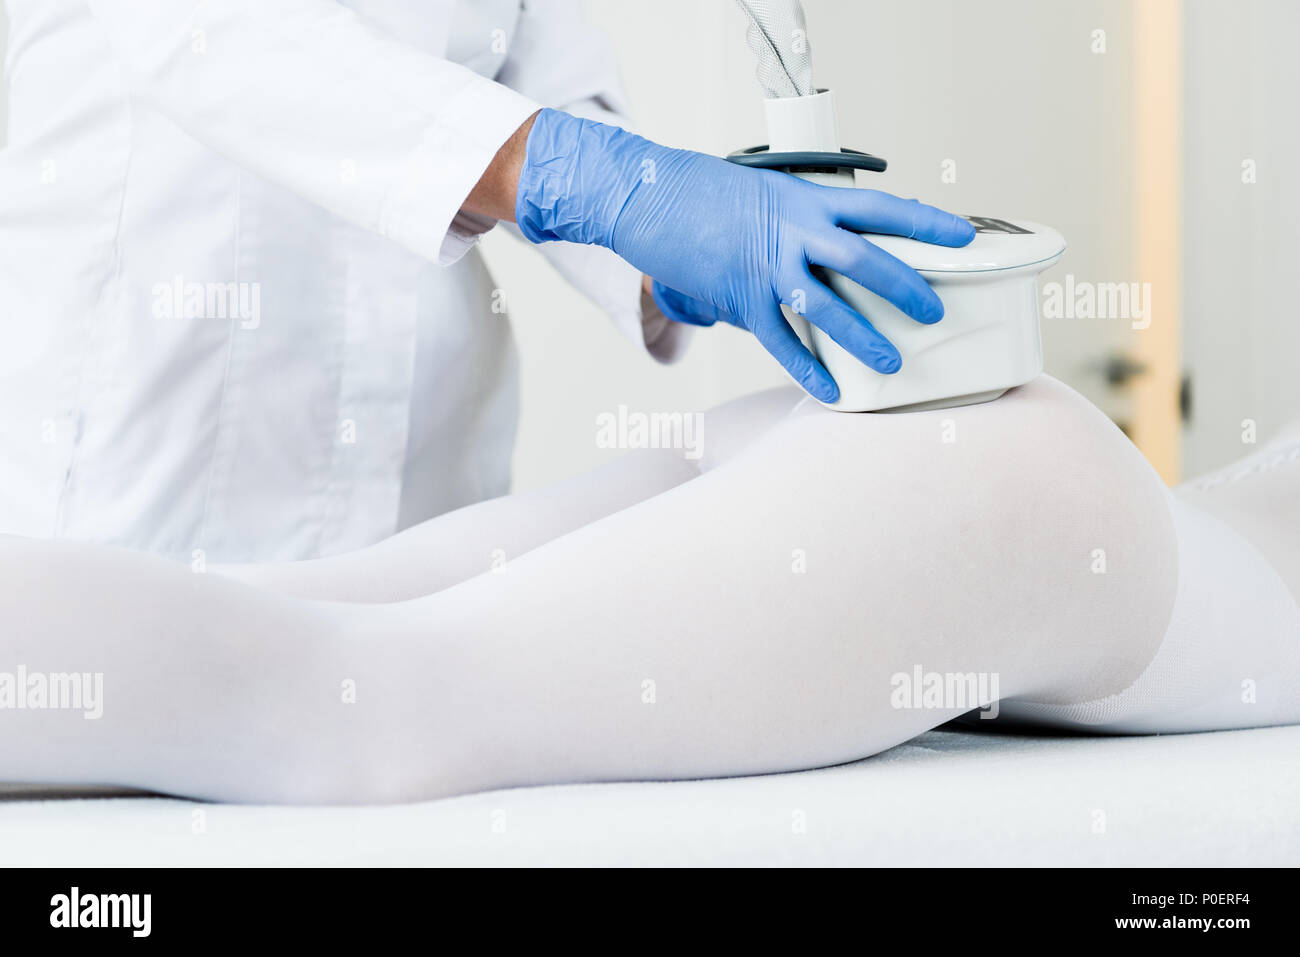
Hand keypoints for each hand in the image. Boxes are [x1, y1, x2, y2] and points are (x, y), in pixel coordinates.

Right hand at [515, 109, 974, 401]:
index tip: (963, 236)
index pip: (882, 209)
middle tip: (935, 312)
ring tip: (893, 362)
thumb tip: (831, 252)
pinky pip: (782, 341)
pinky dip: (806, 368)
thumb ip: (804, 221)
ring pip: (830, 306)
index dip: (926, 223)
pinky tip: (829, 391)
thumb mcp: (768, 192)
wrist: (650, 197)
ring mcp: (768, 266)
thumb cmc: (707, 193)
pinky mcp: (740, 297)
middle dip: (907, 288)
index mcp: (808, 199)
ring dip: (865, 337)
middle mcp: (795, 231)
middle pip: (867, 260)